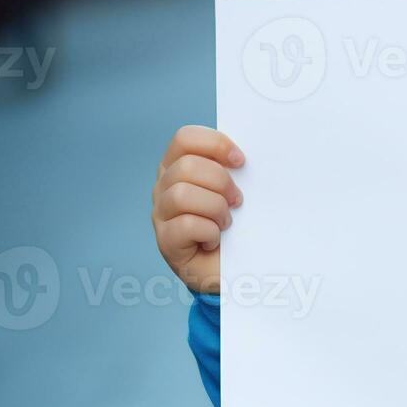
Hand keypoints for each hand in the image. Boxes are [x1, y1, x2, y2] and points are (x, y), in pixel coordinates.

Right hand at [151, 125, 243, 293]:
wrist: (235, 268)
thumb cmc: (237, 224)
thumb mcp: (235, 189)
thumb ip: (233, 168)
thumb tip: (245, 156)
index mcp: (178, 165)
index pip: (185, 138)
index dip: (215, 144)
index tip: (241, 161)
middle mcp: (163, 187)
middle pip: (187, 166)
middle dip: (221, 182)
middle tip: (238, 201)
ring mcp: (161, 215)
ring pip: (182, 195)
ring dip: (215, 208)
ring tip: (226, 222)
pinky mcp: (165, 242)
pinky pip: (186, 225)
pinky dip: (209, 232)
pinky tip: (215, 241)